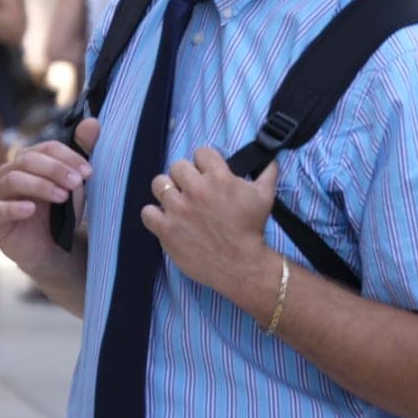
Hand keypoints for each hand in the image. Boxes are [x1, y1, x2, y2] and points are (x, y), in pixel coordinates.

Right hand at [0, 117, 97, 273]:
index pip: (46, 148)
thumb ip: (84, 152)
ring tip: (62, 197)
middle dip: (55, 169)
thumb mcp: (76, 184)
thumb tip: (93, 122)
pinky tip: (31, 209)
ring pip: (13, 179)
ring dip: (40, 185)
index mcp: (30, 160)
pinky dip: (14, 207)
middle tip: (76, 183)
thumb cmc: (61, 212)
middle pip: (28, 160)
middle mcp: (11, 172)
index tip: (88, 172)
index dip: (67, 157)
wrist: (52, 249)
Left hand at [141, 146, 278, 296]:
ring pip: (159, 184)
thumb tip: (270, 158)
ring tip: (177, 202)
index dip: (204, 163)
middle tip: (193, 191)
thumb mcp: (265, 196)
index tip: (207, 174)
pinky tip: (166, 219)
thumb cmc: (252, 230)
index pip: (201, 153)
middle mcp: (196, 190)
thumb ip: (267, 172)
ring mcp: (178, 209)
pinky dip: (154, 214)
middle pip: (178, 166)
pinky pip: (147, 211)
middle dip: (186, 176)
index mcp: (218, 177)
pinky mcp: (166, 229)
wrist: (241, 265)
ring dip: (168, 191)